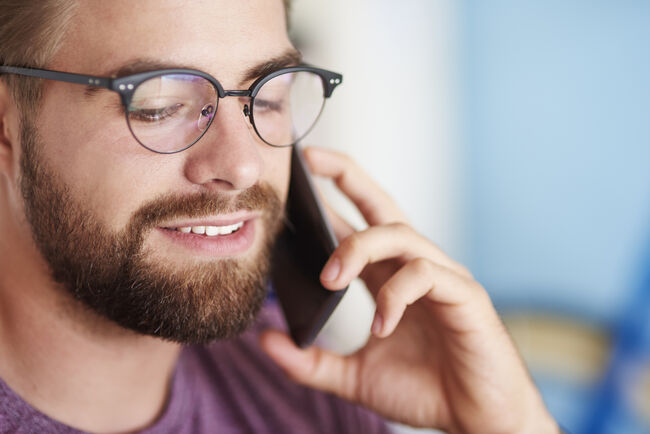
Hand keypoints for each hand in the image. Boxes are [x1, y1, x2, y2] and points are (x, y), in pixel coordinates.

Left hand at [260, 147, 558, 433]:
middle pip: (381, 207)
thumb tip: (264, 339)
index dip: (331, 193)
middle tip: (310, 160)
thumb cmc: (423, 389)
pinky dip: (396, 296)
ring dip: (359, 249)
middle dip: (348, 176)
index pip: (358, 223)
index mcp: (388, 277)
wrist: (476, 419)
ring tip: (330, 278)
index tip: (297, 175)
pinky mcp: (465, 296)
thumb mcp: (354, 377)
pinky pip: (426, 276)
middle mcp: (413, 267)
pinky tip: (381, 326)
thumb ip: (310, 361)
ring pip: (399, 235)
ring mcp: (441, 277)